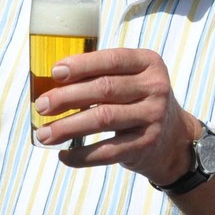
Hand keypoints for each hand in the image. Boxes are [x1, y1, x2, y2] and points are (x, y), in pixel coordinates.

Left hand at [33, 47, 198, 184]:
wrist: (173, 140)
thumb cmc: (137, 102)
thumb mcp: (132, 79)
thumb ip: (102, 75)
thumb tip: (50, 83)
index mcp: (149, 63)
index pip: (113, 59)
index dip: (82, 65)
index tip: (55, 72)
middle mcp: (155, 88)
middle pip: (104, 89)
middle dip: (67, 97)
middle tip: (41, 106)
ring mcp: (153, 118)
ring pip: (103, 118)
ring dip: (68, 127)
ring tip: (44, 134)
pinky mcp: (146, 145)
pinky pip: (108, 151)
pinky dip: (81, 155)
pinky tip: (63, 155)